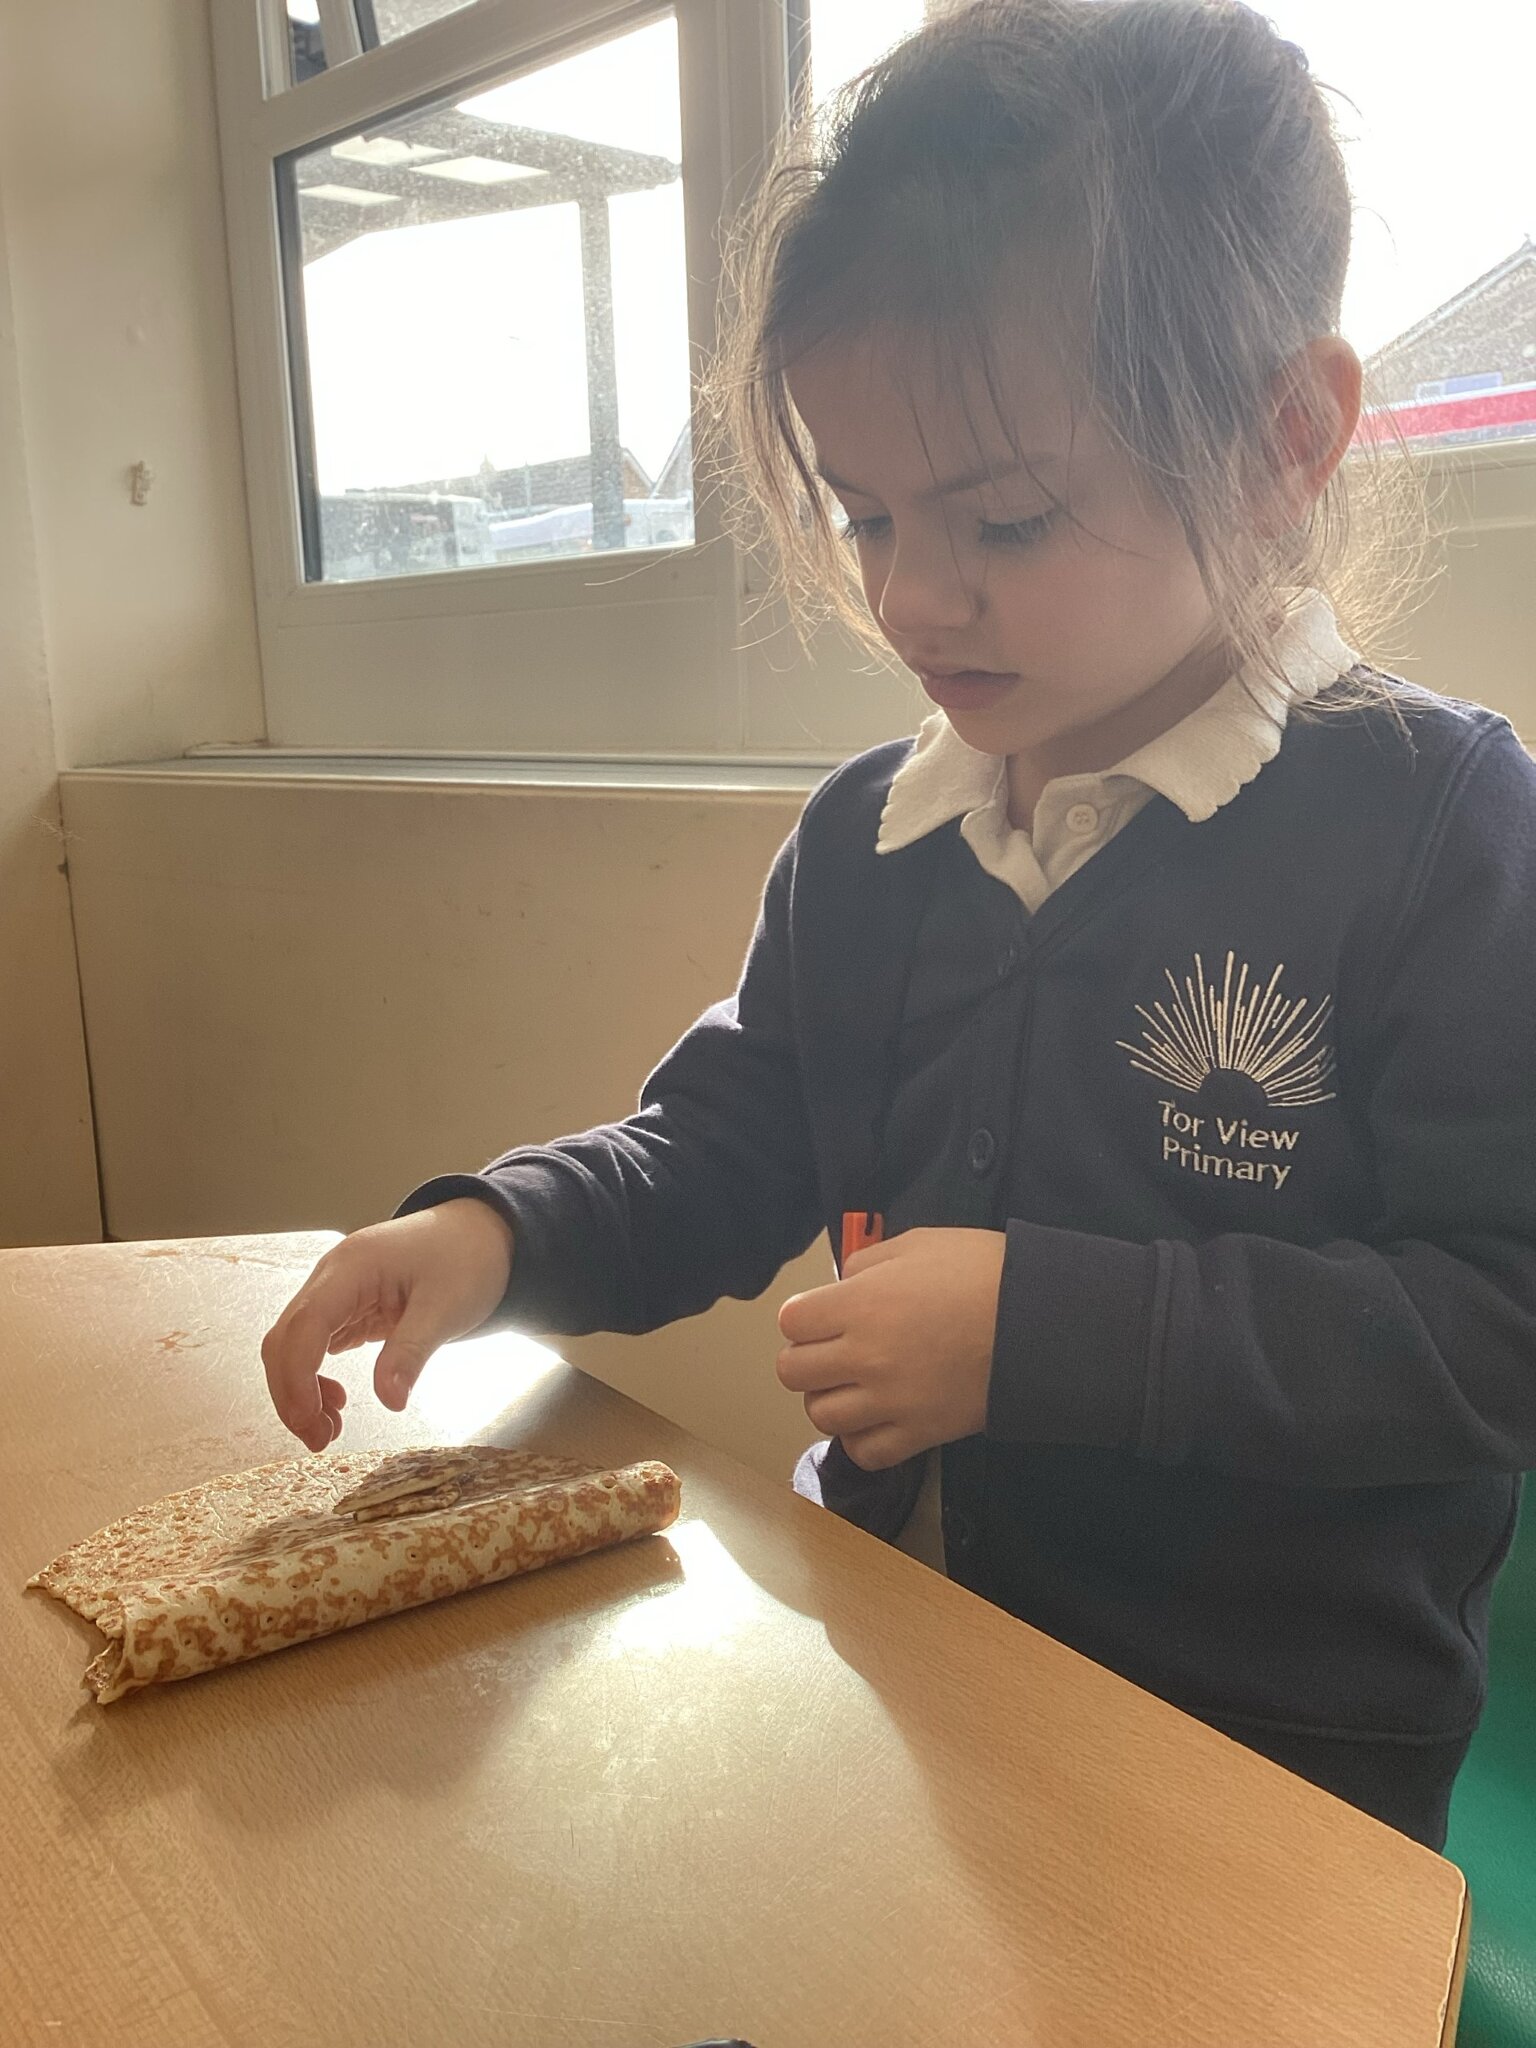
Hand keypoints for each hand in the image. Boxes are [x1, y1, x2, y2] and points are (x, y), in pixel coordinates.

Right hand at [261, 1199, 514, 1450]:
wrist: (483, 1233)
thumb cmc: (467, 1258)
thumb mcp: (447, 1308)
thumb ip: (411, 1351)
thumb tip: (388, 1401)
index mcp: (351, 1267)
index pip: (305, 1324)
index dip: (298, 1377)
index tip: (310, 1421)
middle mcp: (331, 1276)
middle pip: (286, 1339)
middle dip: (291, 1393)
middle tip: (319, 1440)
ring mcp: (335, 1291)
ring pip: (293, 1345)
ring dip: (299, 1390)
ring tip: (328, 1430)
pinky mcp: (345, 1307)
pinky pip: (313, 1345)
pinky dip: (314, 1378)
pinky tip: (336, 1401)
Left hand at [776, 1227, 1004, 1469]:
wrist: (1039, 1320)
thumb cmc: (981, 1271)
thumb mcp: (918, 1243)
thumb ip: (868, 1263)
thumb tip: (840, 1286)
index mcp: (860, 1304)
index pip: (791, 1321)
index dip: (805, 1315)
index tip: (825, 1313)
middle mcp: (864, 1357)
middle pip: (793, 1372)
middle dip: (808, 1357)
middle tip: (835, 1349)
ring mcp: (890, 1401)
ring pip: (821, 1416)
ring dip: (829, 1399)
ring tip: (854, 1386)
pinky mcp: (919, 1433)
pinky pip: (864, 1453)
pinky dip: (861, 1439)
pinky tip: (876, 1419)